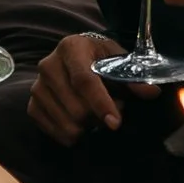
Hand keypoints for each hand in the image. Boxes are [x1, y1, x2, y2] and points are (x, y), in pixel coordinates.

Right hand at [27, 28, 122, 144]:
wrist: (74, 56)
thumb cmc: (98, 57)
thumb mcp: (117, 58)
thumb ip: (133, 77)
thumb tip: (152, 92)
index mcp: (71, 48)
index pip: (84, 80)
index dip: (101, 103)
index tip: (115, 123)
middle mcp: (48, 65)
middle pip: (76, 107)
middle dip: (99, 117)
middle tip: (112, 111)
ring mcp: (37, 87)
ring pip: (66, 123)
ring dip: (88, 127)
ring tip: (96, 115)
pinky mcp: (31, 105)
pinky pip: (53, 131)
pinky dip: (72, 135)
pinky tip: (82, 124)